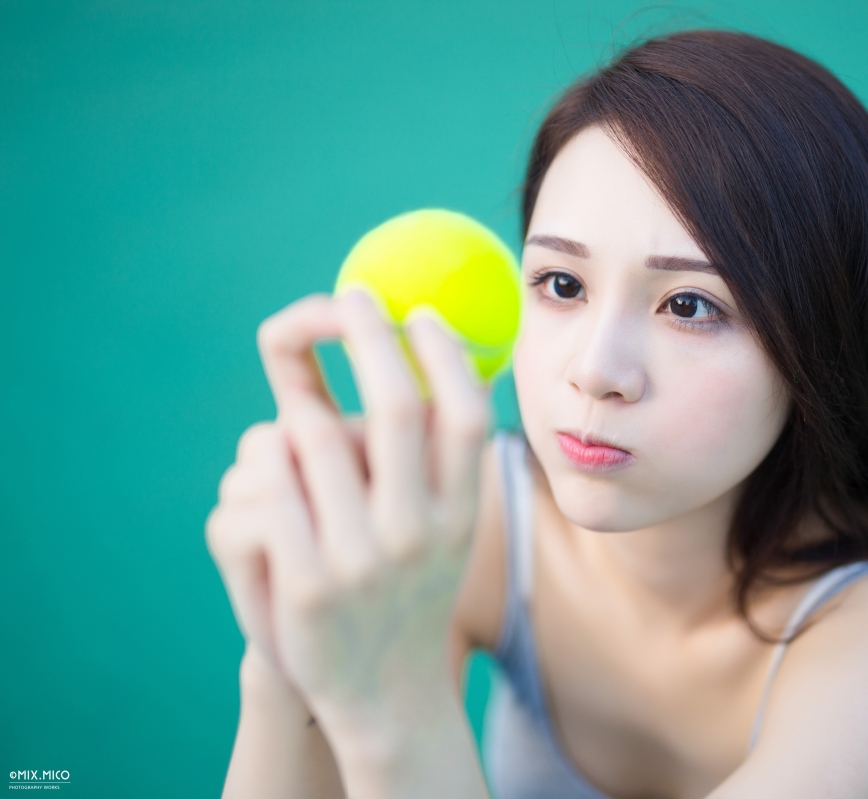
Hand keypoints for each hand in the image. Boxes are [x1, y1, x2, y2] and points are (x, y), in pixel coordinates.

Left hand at [206, 290, 489, 788]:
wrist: (385, 694)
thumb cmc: (404, 589)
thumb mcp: (437, 526)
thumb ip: (415, 450)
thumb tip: (389, 342)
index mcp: (462, 514)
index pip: (465, 415)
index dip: (443, 353)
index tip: (417, 312)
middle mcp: (419, 534)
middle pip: (393, 406)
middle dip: (368, 334)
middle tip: (353, 298)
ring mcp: (359, 560)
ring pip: (300, 434)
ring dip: (286, 423)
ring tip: (288, 450)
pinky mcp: (301, 583)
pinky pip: (257, 484)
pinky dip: (254, 470)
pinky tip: (265, 501)